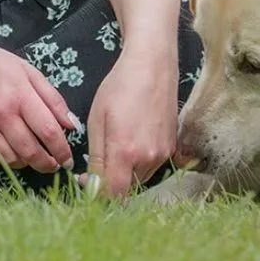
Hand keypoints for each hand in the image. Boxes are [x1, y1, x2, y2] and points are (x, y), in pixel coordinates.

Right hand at [0, 32, 77, 174]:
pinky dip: (2, 162)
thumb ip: (52, 98)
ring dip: (25, 164)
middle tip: (53, 165)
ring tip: (31, 157)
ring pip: (11, 159)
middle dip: (47, 164)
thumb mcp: (28, 71)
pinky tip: (8, 154)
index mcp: (21, 94)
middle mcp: (2, 113)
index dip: (62, 151)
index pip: (49, 132)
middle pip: (31, 151)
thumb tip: (71, 126)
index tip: (67, 160)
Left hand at [85, 44, 178, 196]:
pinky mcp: (172, 146)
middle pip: (127, 188)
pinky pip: (152, 165)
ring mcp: (163, 153)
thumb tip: (93, 185)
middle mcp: (148, 158)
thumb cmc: (120, 87)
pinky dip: (139, 162)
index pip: (113, 194)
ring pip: (140, 178)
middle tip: (96, 164)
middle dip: (110, 182)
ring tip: (115, 147)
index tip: (87, 181)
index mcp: (125, 152)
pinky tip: (132, 140)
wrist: (152, 66)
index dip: (98, 194)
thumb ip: (96, 157)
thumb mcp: (97, 120)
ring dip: (125, 173)